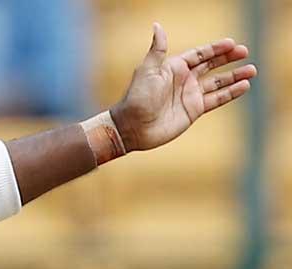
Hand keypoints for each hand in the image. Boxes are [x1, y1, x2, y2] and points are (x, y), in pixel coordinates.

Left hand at [109, 24, 256, 152]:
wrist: (132, 127)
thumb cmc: (137, 97)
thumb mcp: (147, 70)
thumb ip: (158, 49)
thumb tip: (158, 25)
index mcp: (174, 67)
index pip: (199, 54)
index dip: (215, 49)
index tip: (231, 43)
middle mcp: (184, 80)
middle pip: (211, 65)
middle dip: (228, 58)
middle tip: (245, 52)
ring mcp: (190, 95)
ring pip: (217, 82)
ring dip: (234, 76)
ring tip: (252, 70)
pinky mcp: (194, 110)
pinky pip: (216, 99)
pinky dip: (230, 93)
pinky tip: (244, 86)